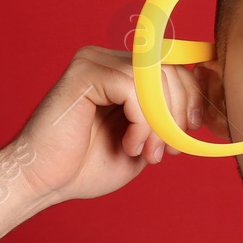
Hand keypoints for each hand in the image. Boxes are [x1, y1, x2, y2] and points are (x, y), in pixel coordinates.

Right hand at [6, 45, 207, 203]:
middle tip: (166, 150)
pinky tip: (128, 144)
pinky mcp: (84, 73)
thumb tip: (200, 106)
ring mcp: (94, 61)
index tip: (187, 132)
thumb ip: (165, 121)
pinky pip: (133, 88)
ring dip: (159, 123)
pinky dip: (142, 121)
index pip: (174, 68)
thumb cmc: (86, 166)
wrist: (42, 182)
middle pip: (170, 69)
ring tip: (145, 151)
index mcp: (122, 72)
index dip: (190, 98)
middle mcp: (108, 59)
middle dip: (177, 114)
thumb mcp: (142, 142)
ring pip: (155, 79)